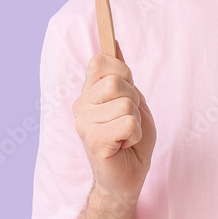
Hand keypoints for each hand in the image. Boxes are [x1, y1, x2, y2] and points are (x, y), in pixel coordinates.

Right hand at [72, 40, 156, 209]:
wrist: (130, 176)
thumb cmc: (130, 138)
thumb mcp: (132, 99)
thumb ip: (121, 74)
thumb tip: (113, 42)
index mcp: (88, 93)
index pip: (100, 61)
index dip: (123, 73)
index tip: (127, 91)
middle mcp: (80, 106)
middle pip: (117, 82)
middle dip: (134, 100)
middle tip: (129, 120)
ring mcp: (84, 124)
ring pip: (126, 104)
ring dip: (136, 120)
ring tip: (126, 135)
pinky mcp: (94, 142)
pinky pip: (127, 123)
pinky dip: (135, 134)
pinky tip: (124, 145)